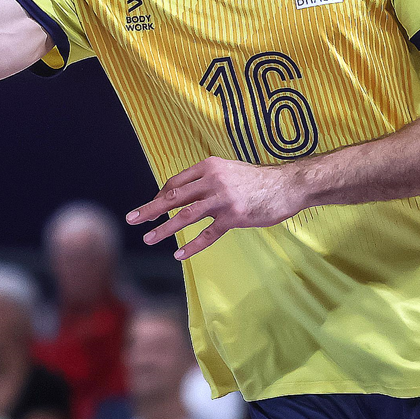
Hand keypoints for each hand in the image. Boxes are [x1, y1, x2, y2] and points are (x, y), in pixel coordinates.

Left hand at [126, 156, 305, 258]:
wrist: (287, 185)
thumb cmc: (257, 180)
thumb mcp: (228, 170)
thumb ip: (207, 179)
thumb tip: (183, 192)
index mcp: (208, 166)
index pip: (175, 182)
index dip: (160, 196)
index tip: (152, 209)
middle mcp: (212, 180)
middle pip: (173, 196)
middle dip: (150, 209)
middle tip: (132, 218)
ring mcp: (223, 199)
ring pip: (186, 215)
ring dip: (164, 228)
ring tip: (149, 237)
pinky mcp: (234, 216)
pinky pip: (208, 233)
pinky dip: (192, 245)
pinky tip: (178, 253)